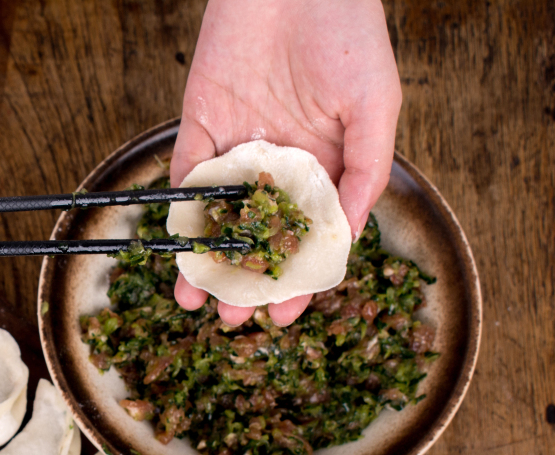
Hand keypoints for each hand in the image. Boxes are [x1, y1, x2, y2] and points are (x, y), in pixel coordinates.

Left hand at [172, 0, 401, 325]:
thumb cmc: (349, 35)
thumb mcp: (374, 108)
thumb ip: (363, 173)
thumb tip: (344, 239)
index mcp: (324, 166)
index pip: (306, 236)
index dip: (296, 278)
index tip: (284, 316)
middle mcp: (278, 164)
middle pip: (258, 235)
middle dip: (244, 279)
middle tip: (233, 318)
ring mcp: (237, 147)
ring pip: (218, 216)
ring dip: (206, 258)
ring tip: (196, 298)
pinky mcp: (201, 125)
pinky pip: (189, 176)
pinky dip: (183, 212)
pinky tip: (180, 247)